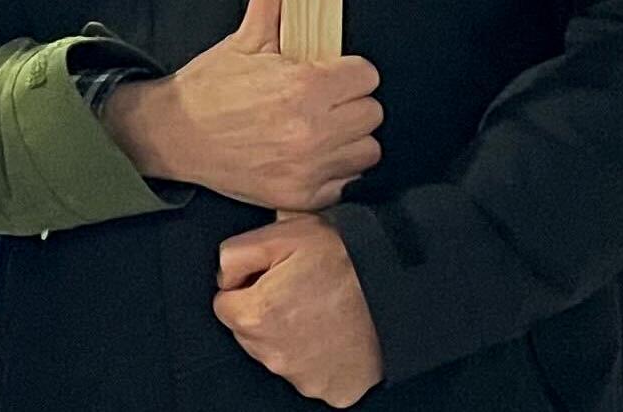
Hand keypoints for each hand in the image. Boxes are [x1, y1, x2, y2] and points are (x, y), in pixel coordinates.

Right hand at [100, 0, 381, 211]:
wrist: (173, 135)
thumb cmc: (209, 89)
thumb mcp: (244, 39)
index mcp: (304, 86)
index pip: (367, 76)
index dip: (349, 72)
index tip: (330, 75)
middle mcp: (312, 129)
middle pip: (372, 113)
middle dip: (350, 103)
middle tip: (322, 101)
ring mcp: (309, 167)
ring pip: (367, 150)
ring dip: (348, 139)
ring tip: (319, 128)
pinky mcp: (303, 195)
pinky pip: (346, 182)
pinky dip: (333, 171)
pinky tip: (307, 154)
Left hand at [214, 211, 382, 403]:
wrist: (400, 286)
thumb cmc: (345, 258)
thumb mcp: (281, 233)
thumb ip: (234, 254)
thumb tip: (223, 278)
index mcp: (256, 315)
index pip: (225, 305)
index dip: (248, 286)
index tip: (272, 279)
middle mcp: (275, 354)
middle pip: (250, 333)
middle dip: (266, 312)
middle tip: (300, 291)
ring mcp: (304, 377)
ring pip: (279, 354)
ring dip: (291, 336)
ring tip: (322, 309)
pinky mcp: (332, 390)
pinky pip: (312, 375)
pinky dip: (320, 358)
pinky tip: (335, 333)